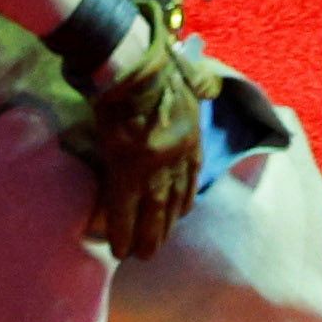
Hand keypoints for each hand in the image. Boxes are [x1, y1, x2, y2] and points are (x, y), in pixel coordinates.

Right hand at [76, 11, 210, 259]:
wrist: (135, 66)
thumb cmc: (157, 67)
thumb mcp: (188, 79)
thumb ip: (195, 90)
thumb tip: (203, 85)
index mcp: (192, 137)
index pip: (191, 176)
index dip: (183, 198)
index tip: (179, 214)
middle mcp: (178, 158)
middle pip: (173, 200)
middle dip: (166, 226)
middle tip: (156, 247)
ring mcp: (154, 168)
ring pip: (152, 212)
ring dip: (148, 237)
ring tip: (141, 255)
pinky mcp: (127, 172)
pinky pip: (124, 210)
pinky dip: (122, 231)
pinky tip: (118, 249)